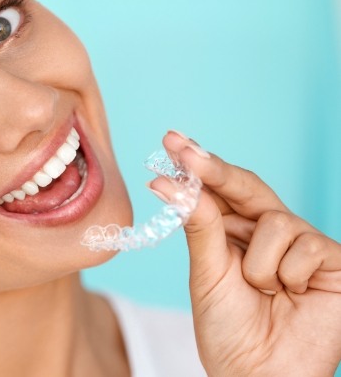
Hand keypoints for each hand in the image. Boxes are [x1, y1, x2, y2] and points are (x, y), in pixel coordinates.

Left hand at [148, 131, 340, 376]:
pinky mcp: (332, 261)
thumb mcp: (206, 273)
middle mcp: (268, 231)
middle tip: (183, 151)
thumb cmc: (228, 329)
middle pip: (246, 187)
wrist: (259, 376)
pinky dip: (288, 277)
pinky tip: (293, 297)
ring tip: (263, 293)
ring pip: (275, 221)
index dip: (196, 165)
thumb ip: (199, 227)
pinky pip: (304, 248)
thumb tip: (170, 182)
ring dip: (258, 264)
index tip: (171, 141)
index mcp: (234, 232)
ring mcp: (302, 244)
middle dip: (214, 170)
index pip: (217, 191)